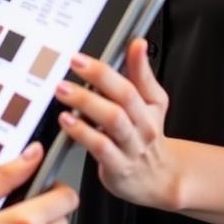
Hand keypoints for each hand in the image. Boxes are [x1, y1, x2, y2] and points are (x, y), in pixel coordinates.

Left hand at [54, 39, 177, 209]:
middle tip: (72, 64)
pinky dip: (82, 133)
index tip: (84, 56)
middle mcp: (143, 125)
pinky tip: (67, 121)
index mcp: (150, 106)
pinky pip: (100, 148)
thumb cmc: (147, 136)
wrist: (158, 179)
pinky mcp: (118, 167)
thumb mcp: (151, 103)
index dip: (112, 66)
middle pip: (125, 97)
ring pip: (113, 121)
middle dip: (97, 77)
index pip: (133, 81)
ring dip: (87, 102)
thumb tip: (137, 43)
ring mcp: (131, 146)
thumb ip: (141, 73)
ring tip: (64, 91)